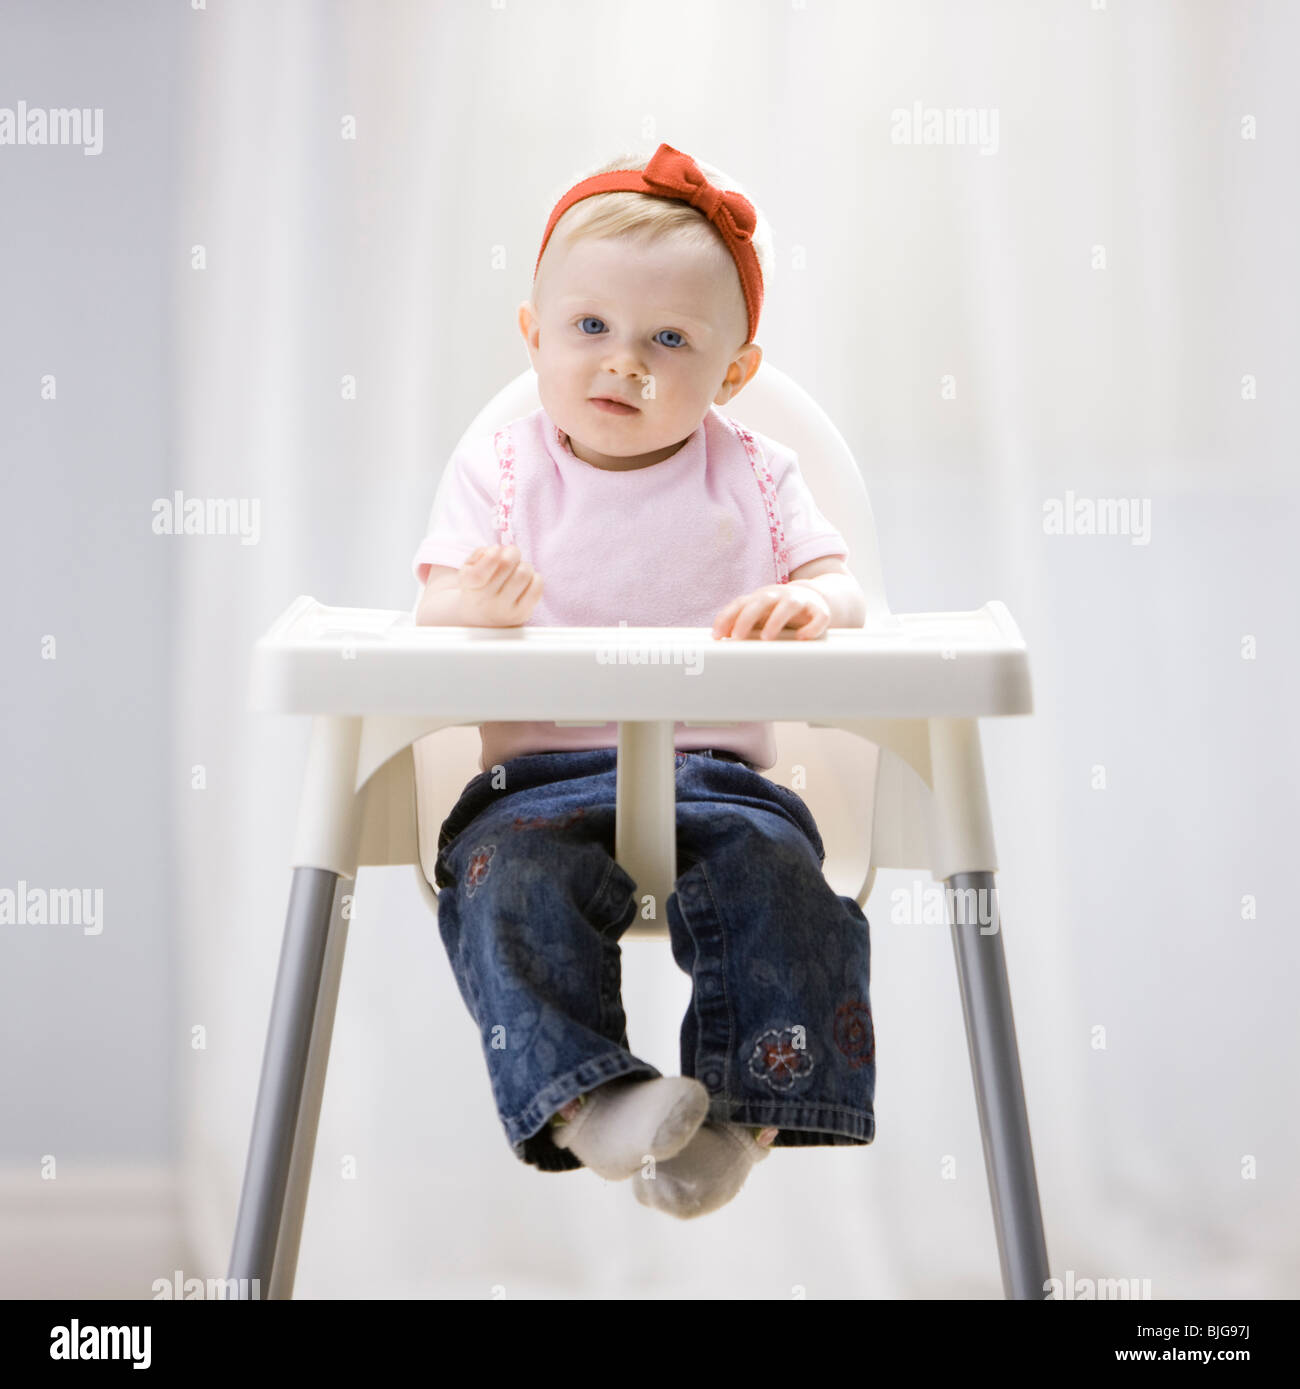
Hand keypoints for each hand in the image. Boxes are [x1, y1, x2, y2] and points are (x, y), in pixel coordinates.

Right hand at [457, 544, 542, 625]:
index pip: (479, 574)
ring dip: (525, 565)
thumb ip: (480, 555)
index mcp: (469, 586)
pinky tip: (527, 581)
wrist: (481, 617)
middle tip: (510, 556)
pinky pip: (537, 588)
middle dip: (512, 553)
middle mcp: (486, 601)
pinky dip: (535, 578)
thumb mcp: (468, 567)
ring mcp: (505, 610)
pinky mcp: (522, 615)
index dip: (491, 556)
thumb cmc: (477, 586)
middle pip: (507, 564)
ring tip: (518, 570)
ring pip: (524, 574)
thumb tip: (499, 550)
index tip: (496, 549)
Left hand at [712, 581, 831, 640]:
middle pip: (761, 601)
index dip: (727, 618)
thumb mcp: (758, 615)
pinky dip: (811, 627)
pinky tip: (802, 638)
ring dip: (776, 620)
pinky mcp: (820, 610)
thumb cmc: (778, 612)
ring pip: (789, 605)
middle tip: (737, 637)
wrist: (814, 599)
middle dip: (747, 618)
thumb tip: (717, 639)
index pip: (740, 604)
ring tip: (766, 638)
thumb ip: (739, 623)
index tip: (718, 636)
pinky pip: (819, 616)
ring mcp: (800, 601)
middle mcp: (779, 596)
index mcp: (761, 597)